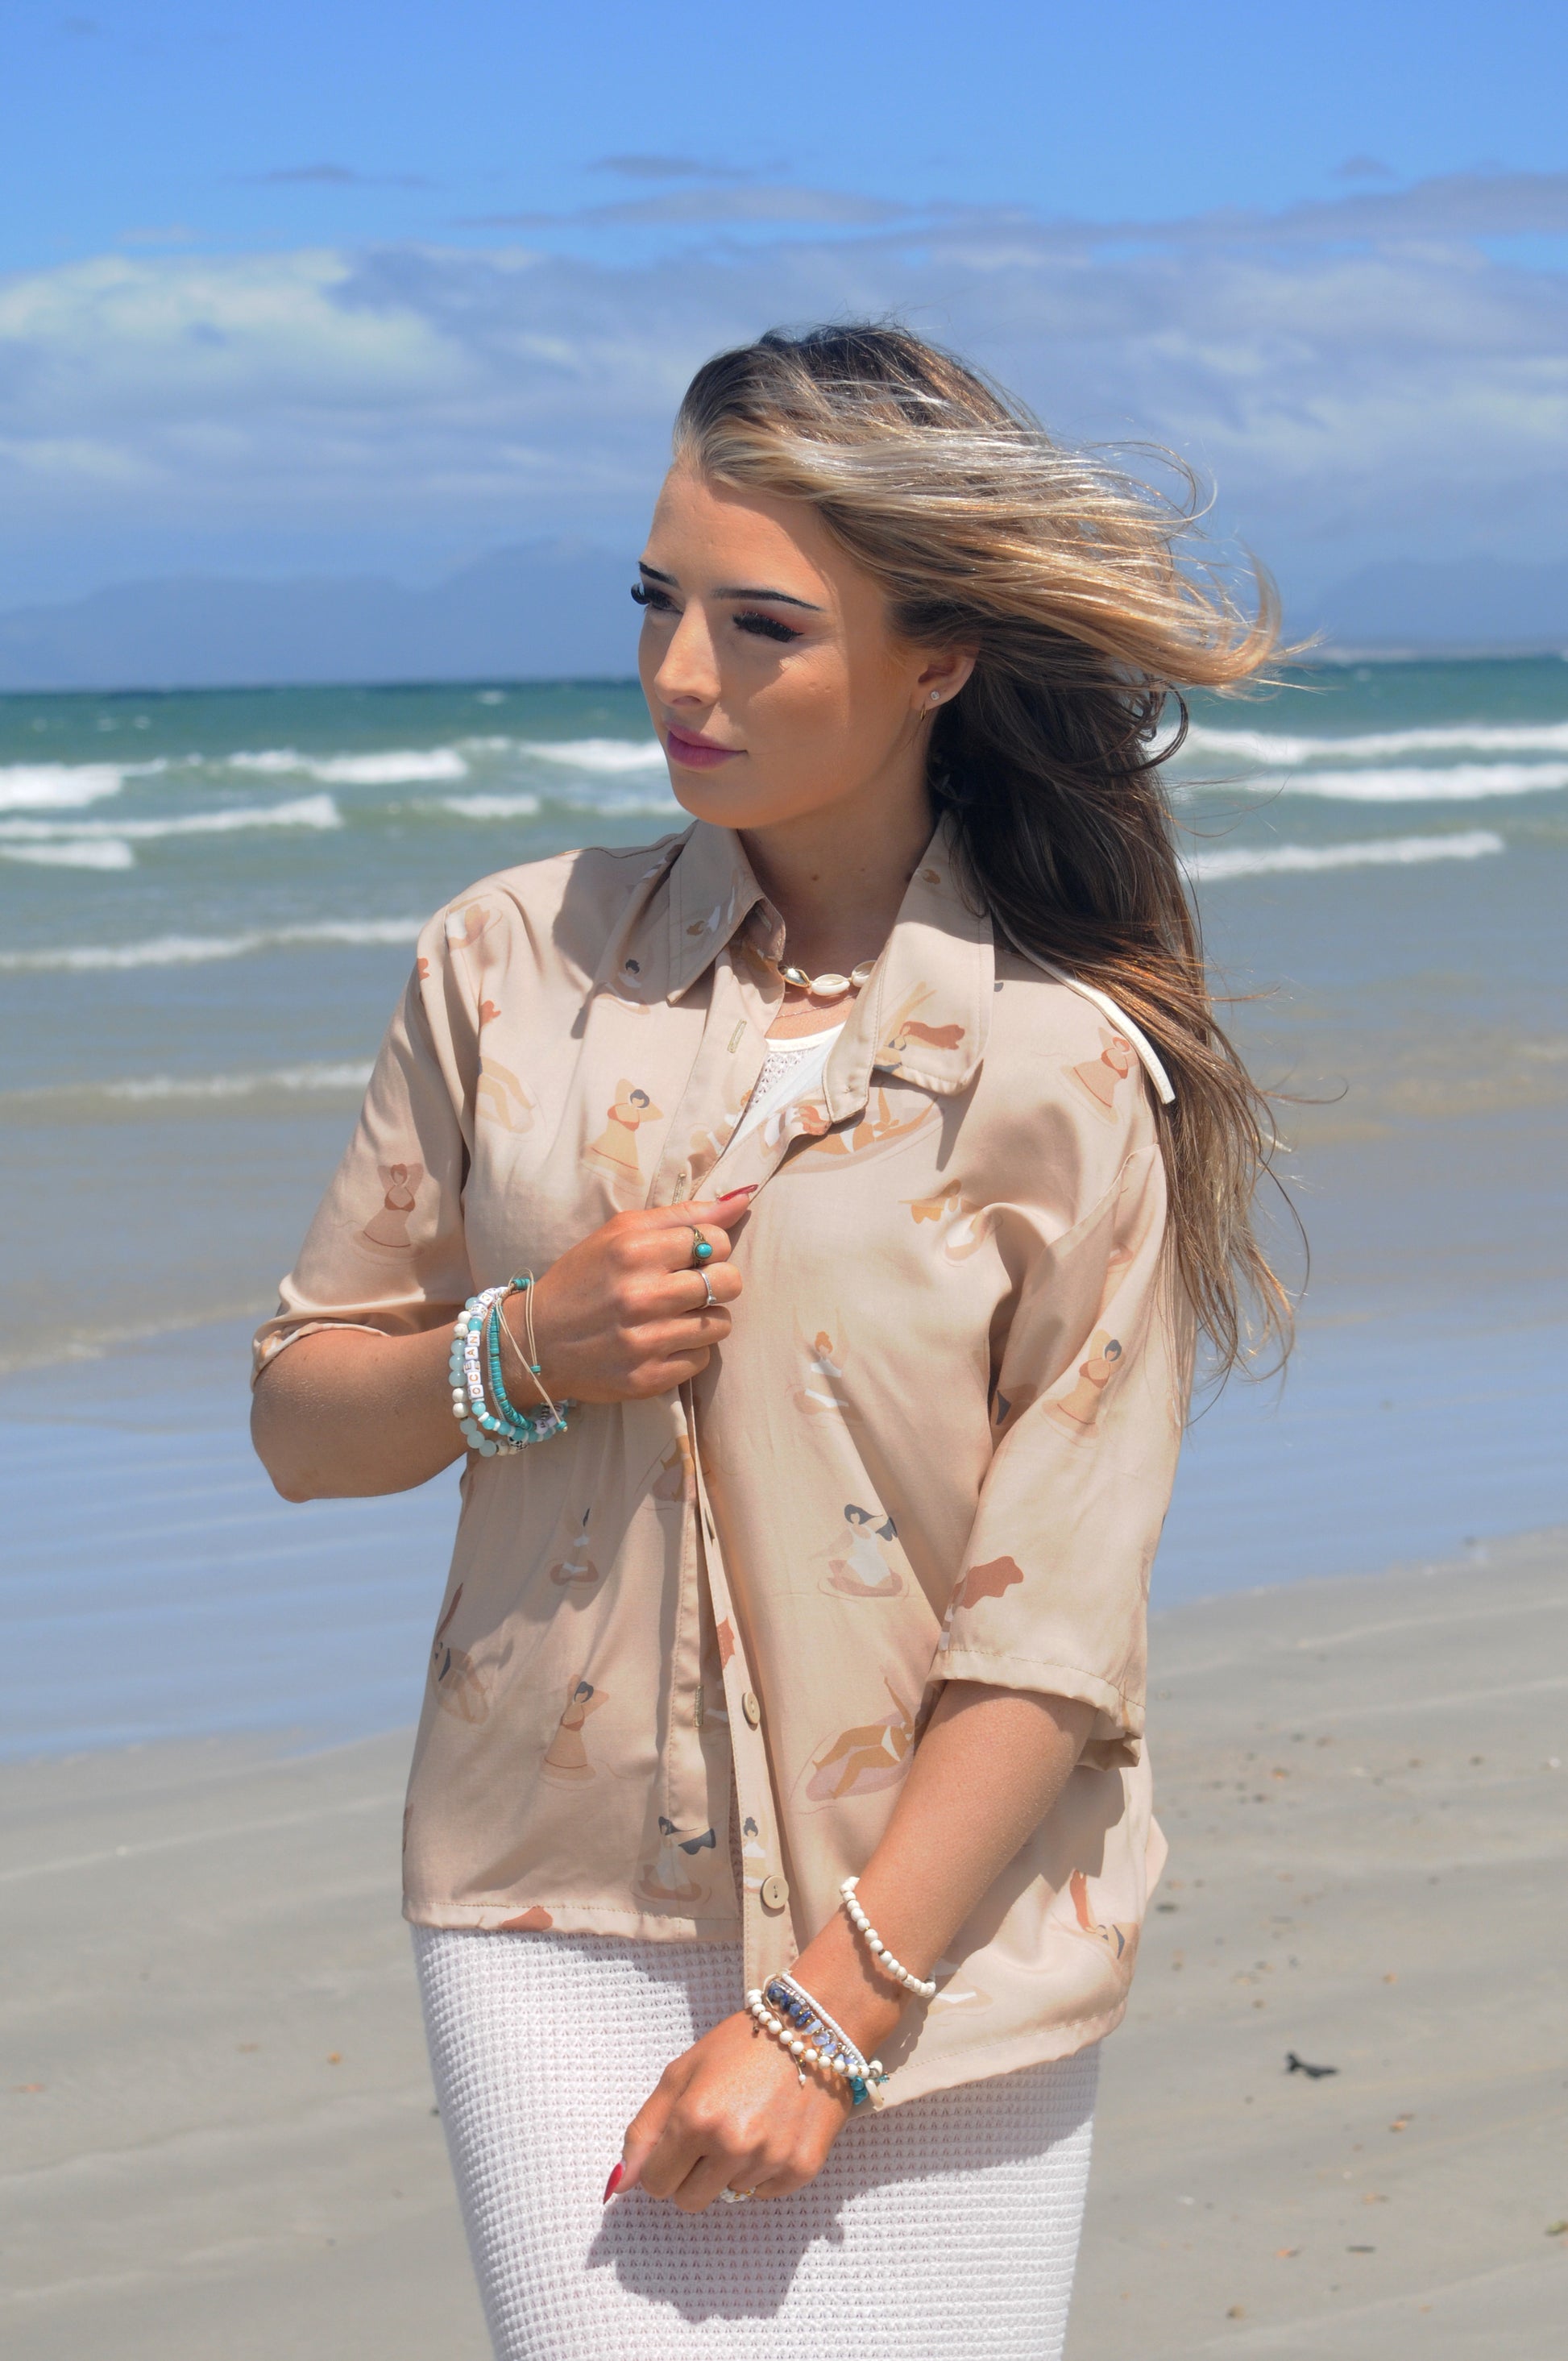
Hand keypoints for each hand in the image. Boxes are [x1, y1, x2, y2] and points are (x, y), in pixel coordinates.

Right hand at [524, 1193, 752, 1406]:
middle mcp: (641, 1295)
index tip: (691, 1257)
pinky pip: (702, 1359)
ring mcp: (645, 1341)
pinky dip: (689, 1351)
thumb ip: (682, 1215)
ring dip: (705, 1318)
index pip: (716, 1242)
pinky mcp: (648, 1378)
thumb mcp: (619, 1233)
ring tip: (675, 1316)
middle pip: (729, 1282)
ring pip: (721, 1323)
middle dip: (718, 1282)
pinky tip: (662, 1342)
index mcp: (633, 1251)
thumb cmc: (581, 1280)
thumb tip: (743, 1198)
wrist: (535, 1342)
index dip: (711, 1249)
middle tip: (691, 1287)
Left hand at [616, 2009, 852, 2212]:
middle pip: (688, 2201)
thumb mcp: (681, 2073)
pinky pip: (763, 2193)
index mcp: (694, 2119)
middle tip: (712, 2135)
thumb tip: (619, 2184)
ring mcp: (769, 2160)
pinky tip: (774, 2130)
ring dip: (731, 2169)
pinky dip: (763, 2171)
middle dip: (692, 2175)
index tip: (679, 2141)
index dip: (663, 2163)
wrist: (814, 2029)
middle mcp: (732, 2145)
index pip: (656, 2185)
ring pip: (728, 2196)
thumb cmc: (741, 2045)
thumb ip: (644, 2130)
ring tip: (750, 2121)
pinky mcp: (801, 2170)